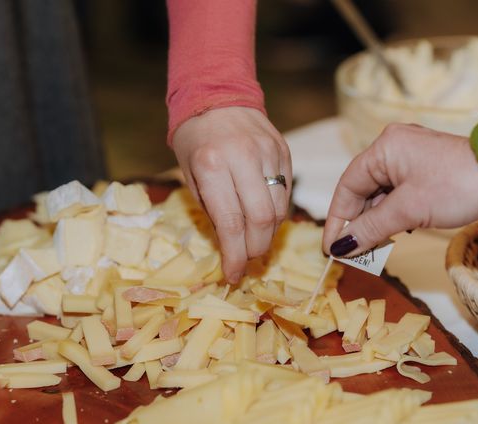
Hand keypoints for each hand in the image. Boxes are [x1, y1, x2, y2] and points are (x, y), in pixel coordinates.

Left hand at [172, 107, 291, 282]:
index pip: (231, 223)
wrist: (217, 94)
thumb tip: (230, 247)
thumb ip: (211, 210)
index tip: (233, 275)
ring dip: (267, 234)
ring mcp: (268, 152)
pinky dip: (277, 214)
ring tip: (254, 242)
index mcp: (212, 165)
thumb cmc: (196, 140)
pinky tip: (264, 219)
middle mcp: (243, 158)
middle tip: (246, 261)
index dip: (235, 256)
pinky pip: (286, 193)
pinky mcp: (284, 150)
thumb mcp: (190, 175)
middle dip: (255, 249)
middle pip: (261, 220)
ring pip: (279, 209)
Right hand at [322, 123, 477, 256]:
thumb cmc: (457, 187)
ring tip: (368, 250)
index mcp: (384, 147)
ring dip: (374, 224)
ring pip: (381, 197)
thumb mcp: (407, 211)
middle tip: (349, 254)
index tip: (330, 248)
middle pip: (362, 191)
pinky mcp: (429, 174)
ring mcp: (413, 161)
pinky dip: (392, 218)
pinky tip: (392, 236)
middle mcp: (395, 149)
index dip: (337, 219)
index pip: (348, 186)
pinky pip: (399, 198)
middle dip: (356, 224)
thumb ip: (370, 229)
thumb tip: (340, 247)